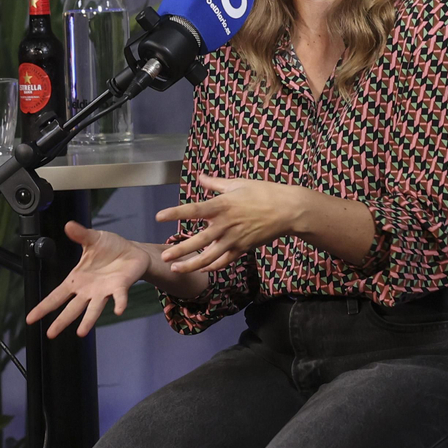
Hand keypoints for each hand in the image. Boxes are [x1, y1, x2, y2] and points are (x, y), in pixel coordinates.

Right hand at [25, 222, 158, 337]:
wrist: (133, 252)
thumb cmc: (111, 248)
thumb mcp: (93, 239)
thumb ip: (80, 235)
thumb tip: (68, 225)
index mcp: (77, 280)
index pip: (56, 296)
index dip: (43, 307)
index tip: (30, 319)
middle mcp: (88, 290)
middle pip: (72, 308)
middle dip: (61, 321)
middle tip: (50, 334)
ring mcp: (104, 291)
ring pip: (93, 309)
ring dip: (88, 321)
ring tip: (81, 333)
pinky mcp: (121, 287)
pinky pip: (119, 297)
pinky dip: (119, 303)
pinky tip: (119, 310)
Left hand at [154, 175, 305, 273]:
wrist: (288, 210)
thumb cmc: (264, 192)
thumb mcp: (238, 183)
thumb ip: (215, 183)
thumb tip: (199, 177)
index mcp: (222, 205)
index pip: (194, 210)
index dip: (175, 213)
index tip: (159, 216)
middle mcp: (226, 225)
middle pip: (198, 241)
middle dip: (180, 250)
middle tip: (164, 256)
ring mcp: (234, 239)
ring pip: (210, 257)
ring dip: (192, 265)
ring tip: (176, 269)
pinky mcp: (243, 248)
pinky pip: (224, 261)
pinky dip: (212, 267)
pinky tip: (201, 269)